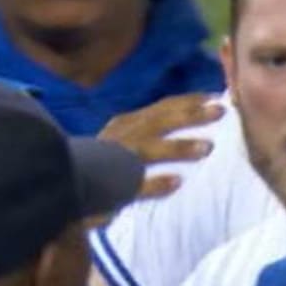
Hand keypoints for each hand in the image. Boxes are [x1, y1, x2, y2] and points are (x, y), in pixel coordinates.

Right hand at [97, 93, 225, 202]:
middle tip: (221, 111)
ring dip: (178, 147)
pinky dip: (155, 183)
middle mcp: (121, 136)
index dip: (189, 101)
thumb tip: (188, 121)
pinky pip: (135, 184)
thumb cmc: (101, 165)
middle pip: (160, 121)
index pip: (162, 108)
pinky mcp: (111, 188)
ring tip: (207, 148)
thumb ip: (153, 132)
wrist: (65, 188)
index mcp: (126, 124)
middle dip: (191, 115)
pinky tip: (177, 182)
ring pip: (149, 149)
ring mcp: (114, 161)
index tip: (216, 96)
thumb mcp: (126, 141)